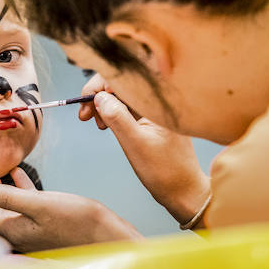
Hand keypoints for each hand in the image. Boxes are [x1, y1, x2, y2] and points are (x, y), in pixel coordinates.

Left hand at [0, 167, 141, 252]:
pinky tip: (16, 173)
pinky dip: (16, 189)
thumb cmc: (78, 221)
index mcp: (12, 230)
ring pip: (2, 208)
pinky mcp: (44, 224)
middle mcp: (17, 233)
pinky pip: (22, 205)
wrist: (108, 238)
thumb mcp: (42, 205)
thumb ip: (9, 198)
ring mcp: (30, 230)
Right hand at [79, 80, 210, 223]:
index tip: (84, 105)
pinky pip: (129, 106)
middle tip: (85, 117)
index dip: (99, 86)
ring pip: (122, 95)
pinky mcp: (153, 118)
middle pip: (121, 83)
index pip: (124, 77)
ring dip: (104, 106)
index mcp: (160, 100)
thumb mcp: (135, 144)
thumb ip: (117, 118)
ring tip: (98, 125)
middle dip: (99, 96)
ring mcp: (156, 108)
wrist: (184, 191)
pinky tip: (106, 126)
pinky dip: (114, 113)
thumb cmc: (166, 171)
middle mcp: (159, 99)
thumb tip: (99, 97)